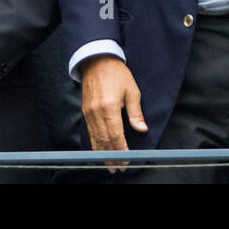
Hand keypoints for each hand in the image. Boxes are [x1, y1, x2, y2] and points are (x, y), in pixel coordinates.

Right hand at [79, 56, 146, 171]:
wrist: (97, 60)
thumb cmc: (117, 73)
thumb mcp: (132, 90)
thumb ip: (135, 112)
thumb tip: (142, 129)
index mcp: (109, 107)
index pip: (115, 135)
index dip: (121, 150)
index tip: (128, 160)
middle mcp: (96, 112)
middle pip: (104, 140)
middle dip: (112, 157)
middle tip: (119, 169)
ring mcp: (89, 113)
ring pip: (95, 139)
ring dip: (103, 154)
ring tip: (109, 166)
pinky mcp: (85, 111)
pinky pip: (90, 132)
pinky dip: (95, 144)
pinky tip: (100, 151)